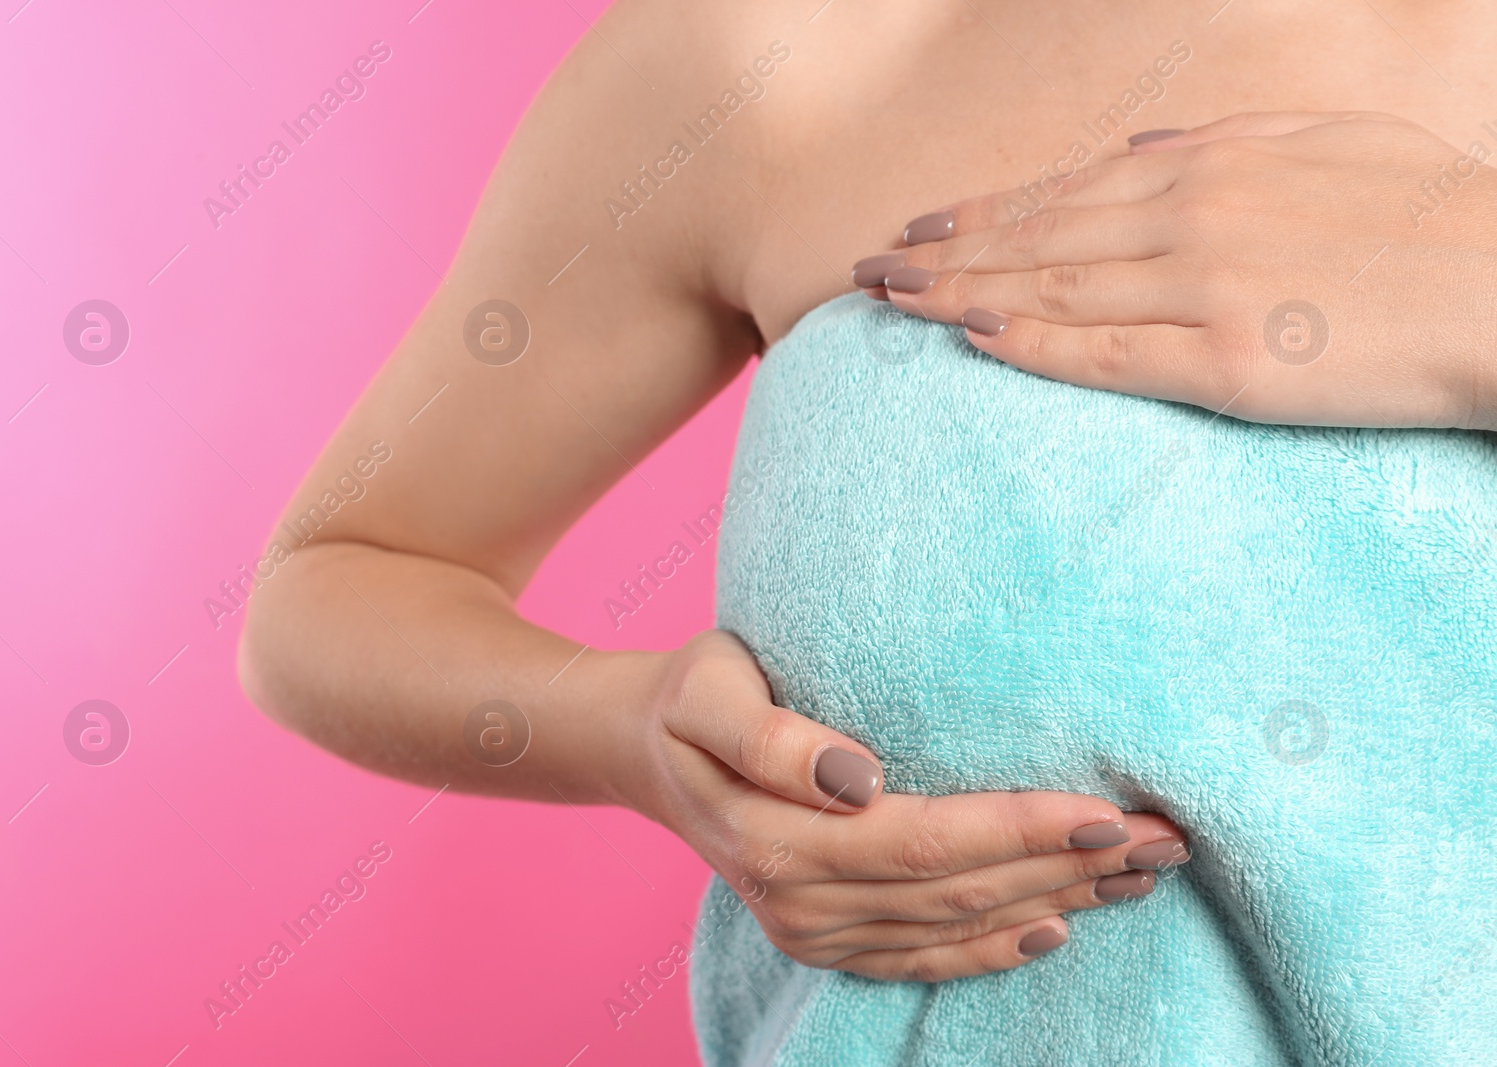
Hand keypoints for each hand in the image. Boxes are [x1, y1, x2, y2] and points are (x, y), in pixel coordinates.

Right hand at [632, 630, 1189, 981]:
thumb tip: (857, 777)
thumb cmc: (690, 699)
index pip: (928, 842)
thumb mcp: (707, 692)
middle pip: (960, 891)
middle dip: (1068, 865)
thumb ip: (769, 737)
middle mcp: (801, 901)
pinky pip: (924, 957)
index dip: (1021, 829)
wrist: (643, 749)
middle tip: (1166, 837)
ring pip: (957, 927)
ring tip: (1142, 873)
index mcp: (781, 841)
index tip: (1107, 810)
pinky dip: (995, 948)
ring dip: (1056, 901)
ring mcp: (814, 930)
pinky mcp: (826, 939)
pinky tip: (1055, 928)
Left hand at [854, 111, 1496, 430]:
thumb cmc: (1426, 214)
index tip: (922, 228)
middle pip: (1036, 239)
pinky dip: (1027, 345)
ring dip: (959, 295)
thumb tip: (1139, 145)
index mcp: (1210, 166)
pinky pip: (1101, 355)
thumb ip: (1224, 138)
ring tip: (892, 304)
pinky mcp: (1223, 364)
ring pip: (1049, 291)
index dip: (982, 213)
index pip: (1064, 191)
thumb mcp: (1326, 139)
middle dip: (943, 253)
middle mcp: (1188, 219)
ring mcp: (1200, 290)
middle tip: (869, 271)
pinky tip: (969, 341)